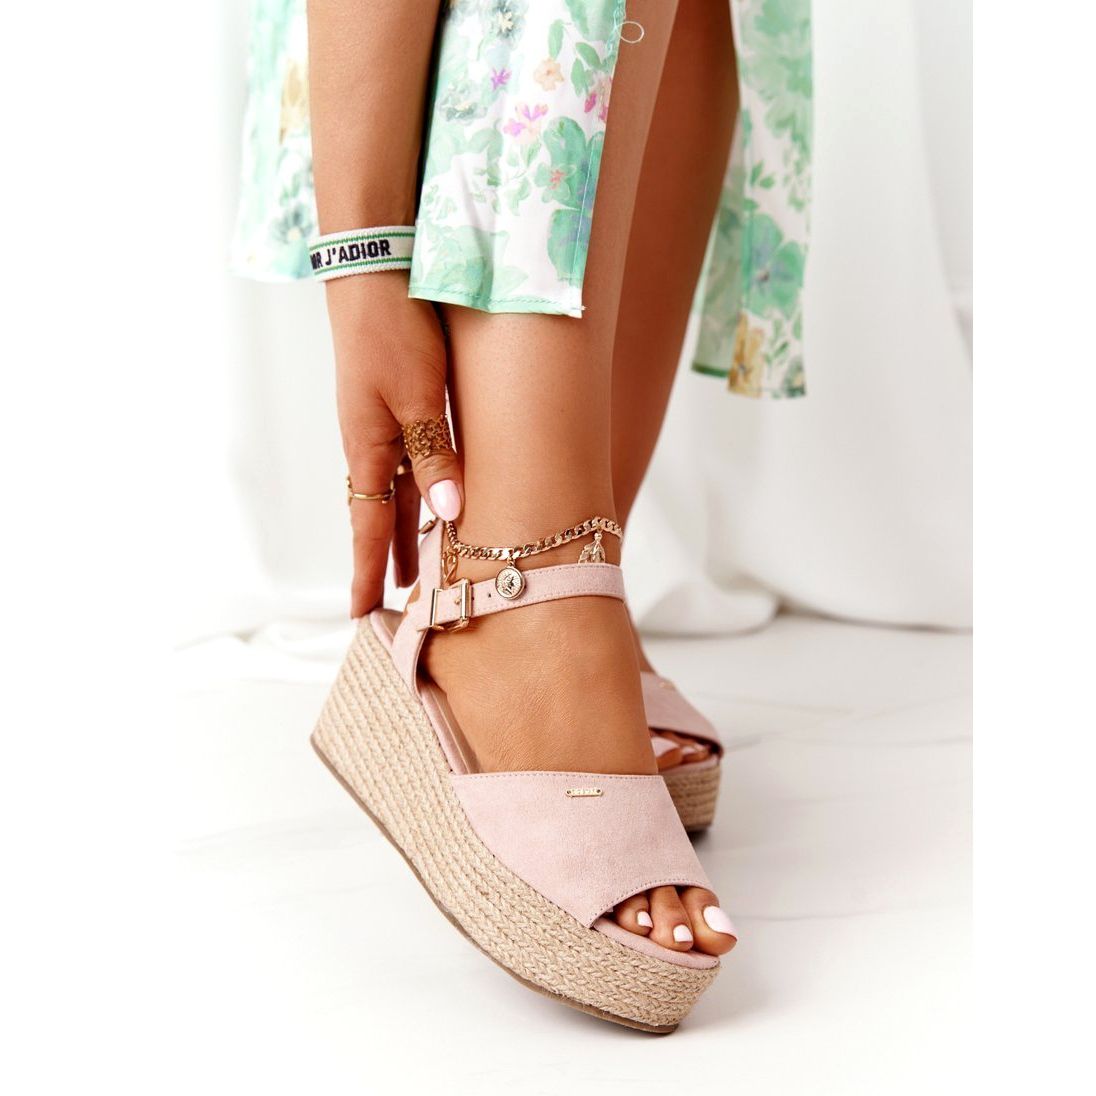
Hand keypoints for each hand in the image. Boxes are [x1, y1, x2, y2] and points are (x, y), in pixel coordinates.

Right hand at [326, 273, 462, 616]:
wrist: (376, 272)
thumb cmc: (393, 332)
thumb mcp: (419, 398)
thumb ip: (435, 455)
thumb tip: (450, 513)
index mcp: (368, 449)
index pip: (367, 527)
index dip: (367, 572)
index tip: (362, 615)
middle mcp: (371, 443)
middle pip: (382, 515)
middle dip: (389, 559)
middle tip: (399, 601)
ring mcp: (381, 422)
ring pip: (398, 490)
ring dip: (407, 529)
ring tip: (421, 564)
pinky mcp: (397, 401)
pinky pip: (408, 461)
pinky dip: (419, 491)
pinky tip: (436, 499)